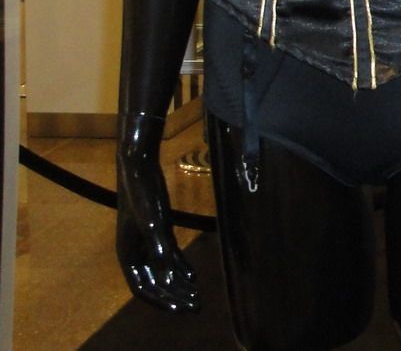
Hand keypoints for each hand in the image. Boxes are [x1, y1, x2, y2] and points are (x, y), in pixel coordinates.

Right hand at [115, 114, 198, 311]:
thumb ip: (161, 248)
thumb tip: (170, 275)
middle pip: (155, 283)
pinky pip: (169, 257)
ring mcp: (147, 242)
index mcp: (128, 255)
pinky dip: (181, 267)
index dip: (162, 300)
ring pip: (163, 272)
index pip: (143, 288)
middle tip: (196, 307)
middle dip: (174, 296)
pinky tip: (194, 276)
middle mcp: (136, 253)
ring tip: (198, 296)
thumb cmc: (143, 194)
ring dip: (179, 284)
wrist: (138, 167)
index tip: (181, 308)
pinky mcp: (158, 231)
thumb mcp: (154, 222)